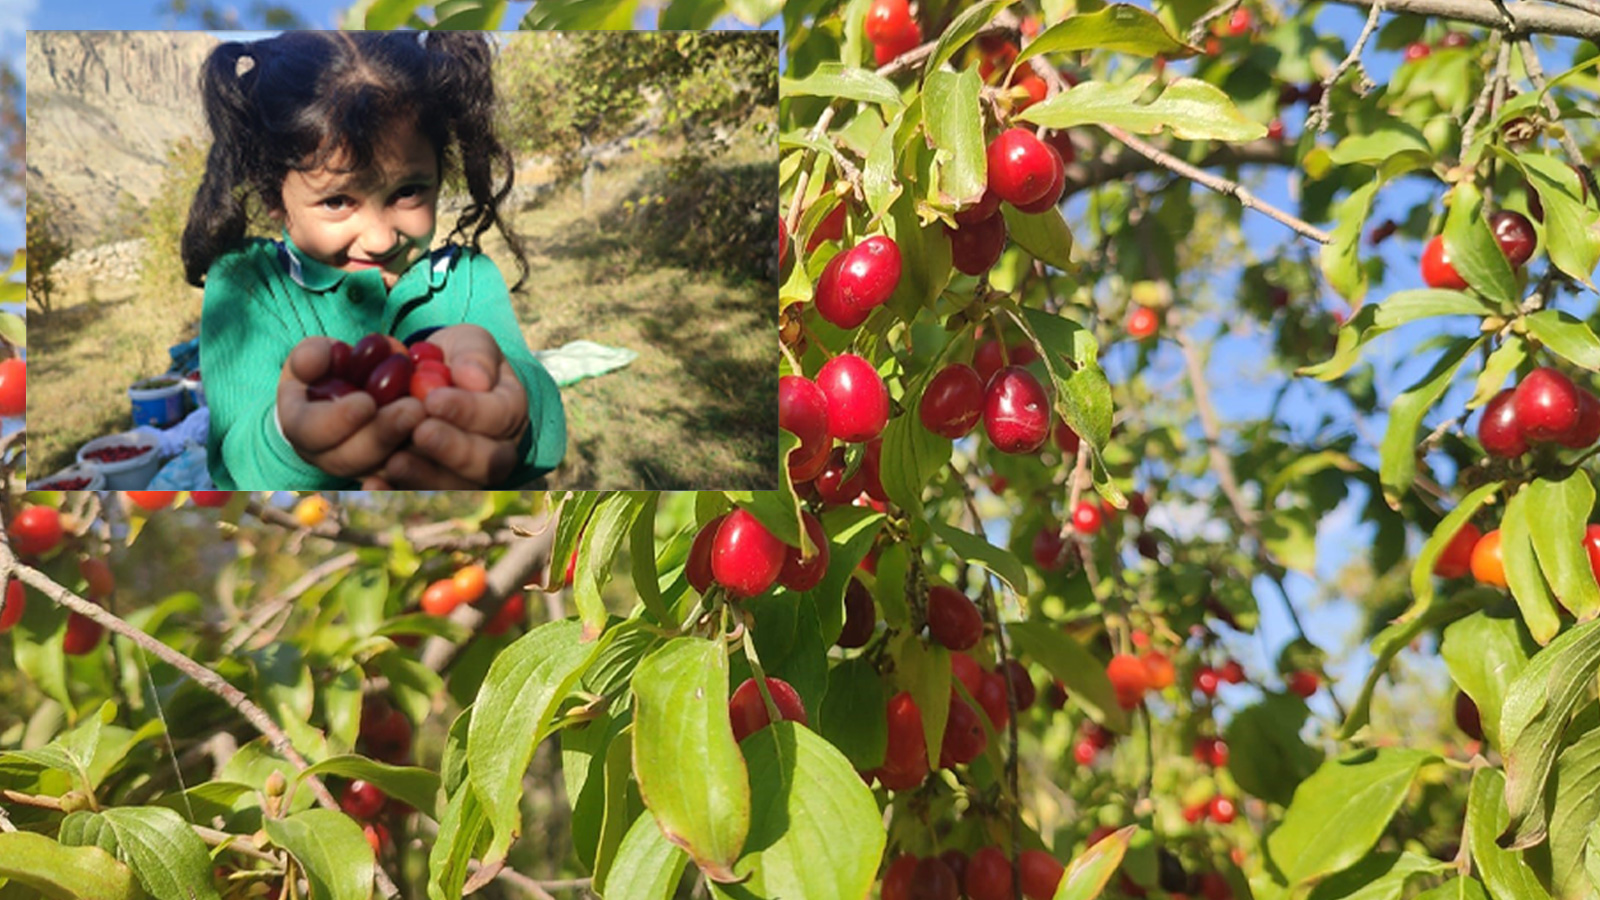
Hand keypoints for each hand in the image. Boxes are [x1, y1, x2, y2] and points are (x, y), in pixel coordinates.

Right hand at [277, 337, 424, 479]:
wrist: (364, 384)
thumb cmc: (334, 365)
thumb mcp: (320, 353)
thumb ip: (312, 355)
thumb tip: (310, 362)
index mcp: (300, 425)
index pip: (309, 431)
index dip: (335, 420)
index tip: (366, 402)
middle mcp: (326, 455)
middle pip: (349, 459)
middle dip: (381, 434)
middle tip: (414, 409)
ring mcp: (359, 468)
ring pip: (382, 470)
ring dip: (408, 447)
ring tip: (432, 417)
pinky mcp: (391, 472)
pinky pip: (409, 475)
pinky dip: (427, 461)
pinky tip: (446, 438)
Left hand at [368, 325, 529, 487]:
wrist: (436, 379)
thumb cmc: (456, 359)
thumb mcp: (469, 343)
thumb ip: (476, 356)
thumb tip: (474, 379)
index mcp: (509, 411)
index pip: (499, 416)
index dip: (468, 411)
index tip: (434, 399)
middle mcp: (497, 451)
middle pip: (487, 463)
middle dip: (452, 449)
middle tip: (421, 432)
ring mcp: (467, 475)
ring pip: (455, 486)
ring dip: (424, 476)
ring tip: (396, 460)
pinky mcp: (431, 485)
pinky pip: (419, 495)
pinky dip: (395, 491)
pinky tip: (374, 484)